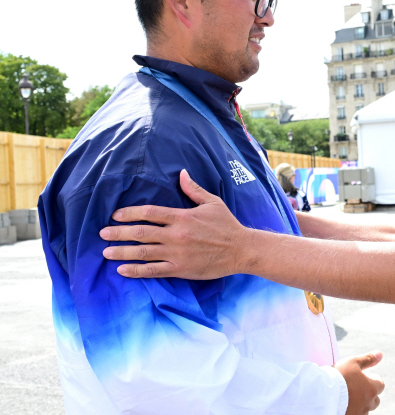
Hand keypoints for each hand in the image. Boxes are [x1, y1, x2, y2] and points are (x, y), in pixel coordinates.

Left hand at [101, 169, 250, 278]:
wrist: (241, 250)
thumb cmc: (227, 225)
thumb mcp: (212, 203)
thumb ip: (193, 189)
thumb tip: (181, 173)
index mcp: (182, 216)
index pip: (149, 212)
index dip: (130, 213)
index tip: (115, 215)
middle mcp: (176, 235)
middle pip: (140, 232)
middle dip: (118, 233)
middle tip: (102, 233)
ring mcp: (176, 253)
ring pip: (142, 252)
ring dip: (122, 252)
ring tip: (106, 252)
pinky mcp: (180, 269)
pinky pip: (153, 271)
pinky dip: (136, 271)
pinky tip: (122, 270)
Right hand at [335, 352, 384, 414]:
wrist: (322, 394)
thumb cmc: (338, 376)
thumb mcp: (353, 362)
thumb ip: (368, 359)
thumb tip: (380, 354)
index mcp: (371, 389)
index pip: (381, 385)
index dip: (375, 379)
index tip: (368, 376)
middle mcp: (368, 403)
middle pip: (375, 400)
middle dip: (370, 393)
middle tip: (359, 386)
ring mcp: (359, 413)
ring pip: (365, 409)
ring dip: (362, 403)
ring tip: (351, 396)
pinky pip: (356, 414)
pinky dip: (353, 410)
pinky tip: (345, 404)